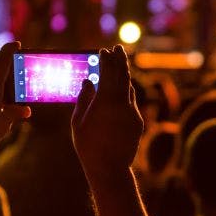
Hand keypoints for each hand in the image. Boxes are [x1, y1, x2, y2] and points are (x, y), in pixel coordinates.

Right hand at [72, 45, 143, 181]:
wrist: (110, 167)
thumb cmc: (88, 146)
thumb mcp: (78, 122)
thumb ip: (84, 99)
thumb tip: (88, 81)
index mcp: (105, 102)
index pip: (107, 73)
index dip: (106, 60)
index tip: (103, 51)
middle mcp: (122, 104)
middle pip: (123, 75)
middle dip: (120, 60)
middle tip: (118, 47)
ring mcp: (132, 112)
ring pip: (129, 88)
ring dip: (124, 75)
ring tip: (120, 64)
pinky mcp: (138, 121)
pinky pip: (131, 101)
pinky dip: (126, 92)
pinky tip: (122, 88)